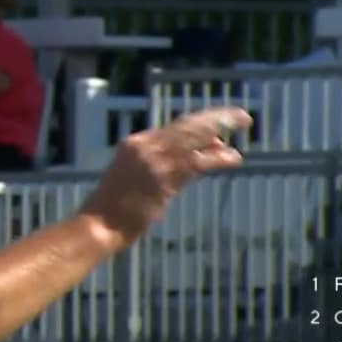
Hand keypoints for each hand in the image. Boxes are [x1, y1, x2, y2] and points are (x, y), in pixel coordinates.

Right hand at [82, 108, 250, 247]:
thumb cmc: (114, 208)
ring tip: (243, 125)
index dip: (202, 124)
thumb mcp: (134, 178)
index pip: (175, 127)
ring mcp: (153, 160)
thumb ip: (161, 167)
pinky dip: (217, 159)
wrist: (98, 225)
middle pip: (188, 125)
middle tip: (241, 117)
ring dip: (222, 129)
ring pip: (194, 137)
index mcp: (135, 143)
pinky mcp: (162, 178)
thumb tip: (195, 161)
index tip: (221, 125)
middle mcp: (144, 145)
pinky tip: (233, 159)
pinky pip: (196, 163)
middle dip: (217, 118)